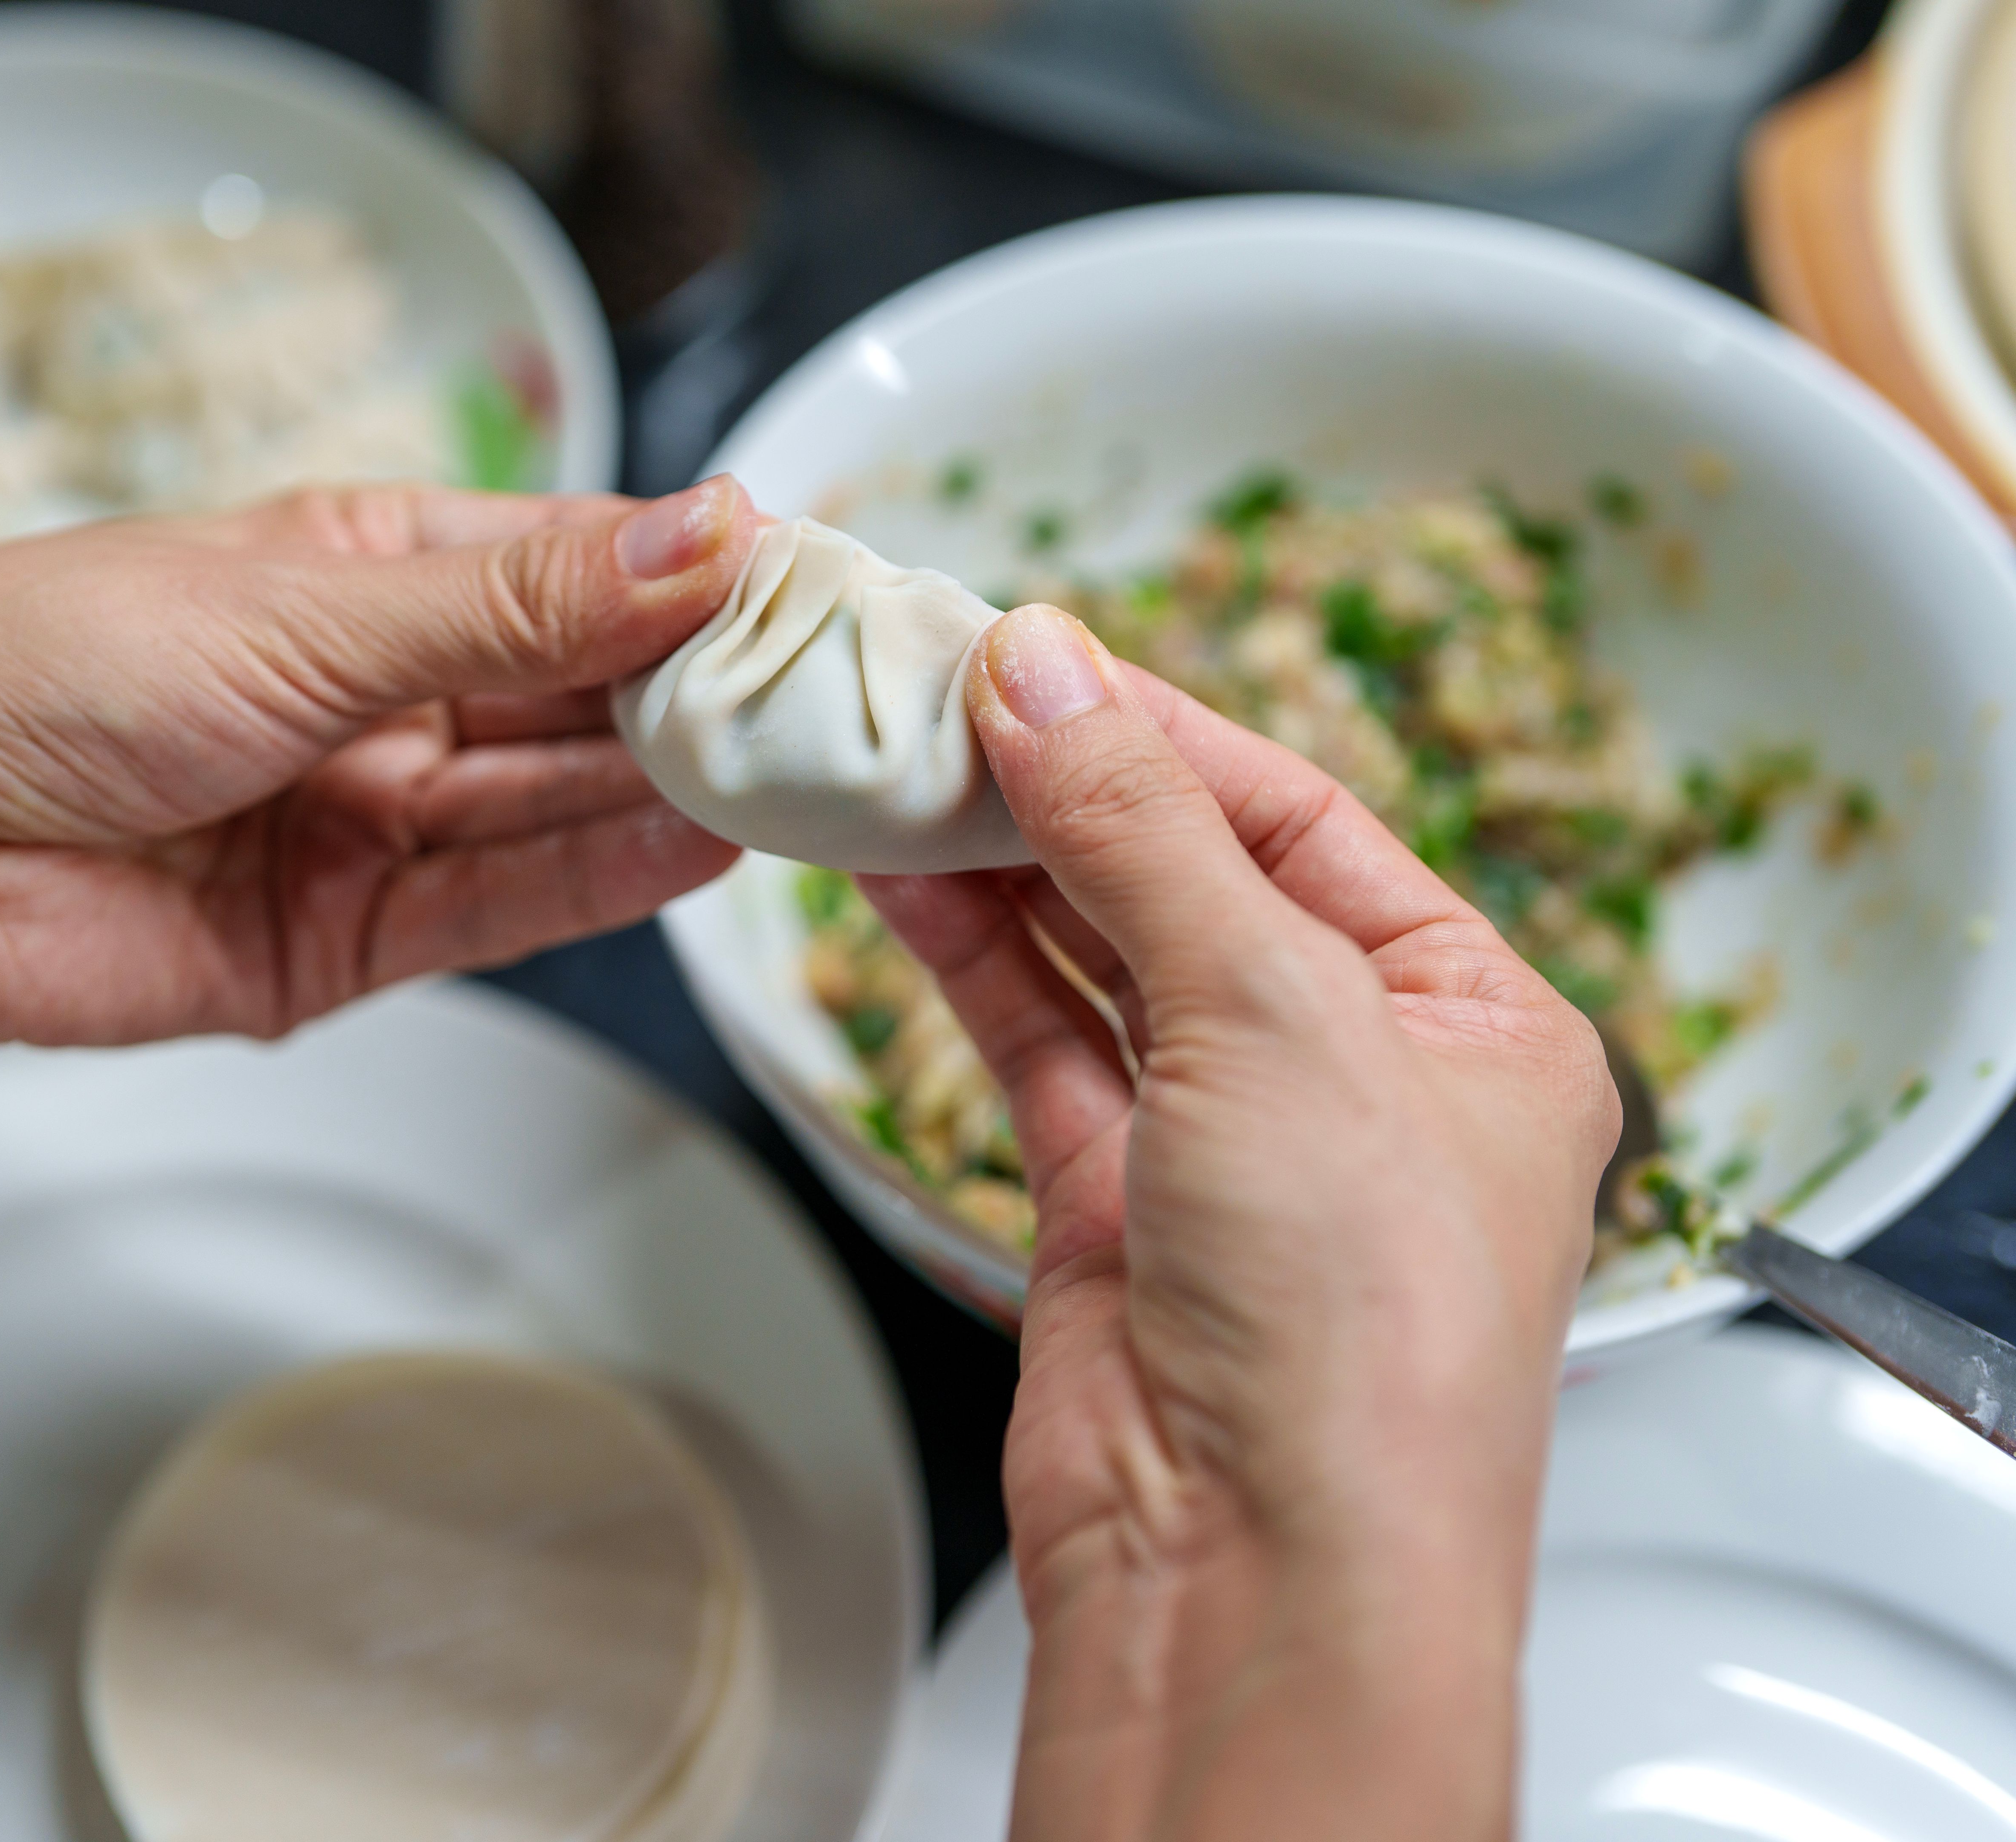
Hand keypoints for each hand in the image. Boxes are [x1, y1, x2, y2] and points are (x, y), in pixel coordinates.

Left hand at [0, 479, 753, 1050]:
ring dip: (679, 790)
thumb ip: (513, 603)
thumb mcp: (303, 609)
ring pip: (559, 804)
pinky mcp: (346, 940)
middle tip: (843, 693)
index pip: (576, 567)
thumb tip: (699, 533)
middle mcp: (381, 693)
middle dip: (710, 692)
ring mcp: (368, 819)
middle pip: (583, 694)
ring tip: (808, 773)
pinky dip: (599, 879)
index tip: (817, 582)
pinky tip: (703, 848)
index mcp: (365, 571)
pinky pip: (501, 903)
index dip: (698, 577)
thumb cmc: (35, 668)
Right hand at [859, 607, 1613, 1839]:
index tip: (1040, 656)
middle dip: (1075, 788)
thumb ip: (1143, 835)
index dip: (1167, 731)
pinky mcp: (1115, 1210)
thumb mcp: (1274, 1013)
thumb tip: (1048, 673)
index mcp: (1478, 1022)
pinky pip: (1039, 1045)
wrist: (1260, 1576)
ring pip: (1102, 959)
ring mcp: (1229, 1149)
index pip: (1307, 822)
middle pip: (1197, 881)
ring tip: (903, 764)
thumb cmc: (1360, 1328)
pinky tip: (905, 878)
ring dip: (1004, 863)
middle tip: (950, 694)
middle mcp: (1361, 1080)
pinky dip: (971, 959)